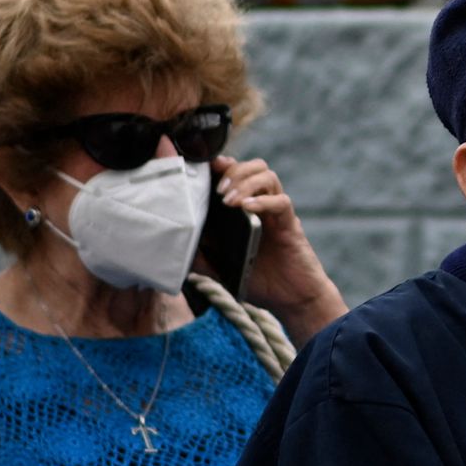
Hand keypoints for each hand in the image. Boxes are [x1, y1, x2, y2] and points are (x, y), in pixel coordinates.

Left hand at [210, 156, 344, 327]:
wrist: (289, 300)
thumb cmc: (258, 281)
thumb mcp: (219, 268)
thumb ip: (199, 255)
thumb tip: (175, 245)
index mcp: (245, 210)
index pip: (235, 173)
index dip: (221, 165)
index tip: (204, 167)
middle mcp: (262, 205)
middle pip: (254, 166)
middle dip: (234, 170)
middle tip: (218, 190)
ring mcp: (276, 213)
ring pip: (268, 176)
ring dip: (245, 182)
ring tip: (229, 200)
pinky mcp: (290, 224)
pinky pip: (281, 202)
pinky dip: (263, 201)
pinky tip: (247, 208)